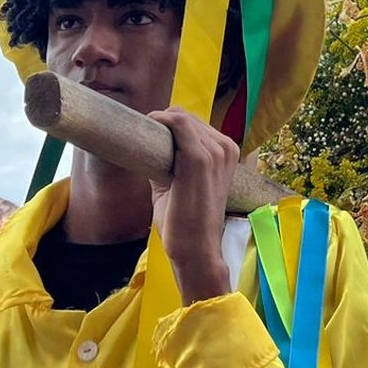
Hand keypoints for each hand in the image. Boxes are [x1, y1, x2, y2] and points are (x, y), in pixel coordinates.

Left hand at [146, 107, 238, 303]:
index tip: (148, 132)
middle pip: (187, 117)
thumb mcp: (181, 185)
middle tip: (140, 135)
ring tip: (140, 136)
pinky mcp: (199, 158)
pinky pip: (179, 124)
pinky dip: (160, 121)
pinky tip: (147, 128)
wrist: (196, 250)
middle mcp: (226, 148)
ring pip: (181, 118)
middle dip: (162, 122)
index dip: (170, 124)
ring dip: (159, 123)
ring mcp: (216, 152)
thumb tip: (147, 146)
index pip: (195, 124)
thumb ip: (171, 162)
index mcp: (227, 153)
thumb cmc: (187, 223)